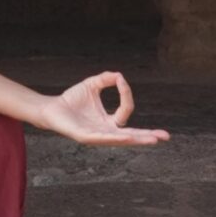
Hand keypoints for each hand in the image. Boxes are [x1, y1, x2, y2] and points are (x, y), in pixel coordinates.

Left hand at [36, 70, 168, 147]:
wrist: (51, 108)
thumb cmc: (71, 100)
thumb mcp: (92, 85)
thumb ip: (106, 79)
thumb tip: (120, 76)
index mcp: (109, 121)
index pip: (125, 110)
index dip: (125, 94)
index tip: (120, 80)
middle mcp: (106, 131)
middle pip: (131, 134)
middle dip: (148, 136)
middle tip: (165, 137)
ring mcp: (97, 136)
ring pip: (121, 139)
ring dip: (137, 139)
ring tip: (152, 140)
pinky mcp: (86, 137)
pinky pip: (103, 138)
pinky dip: (116, 137)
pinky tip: (126, 137)